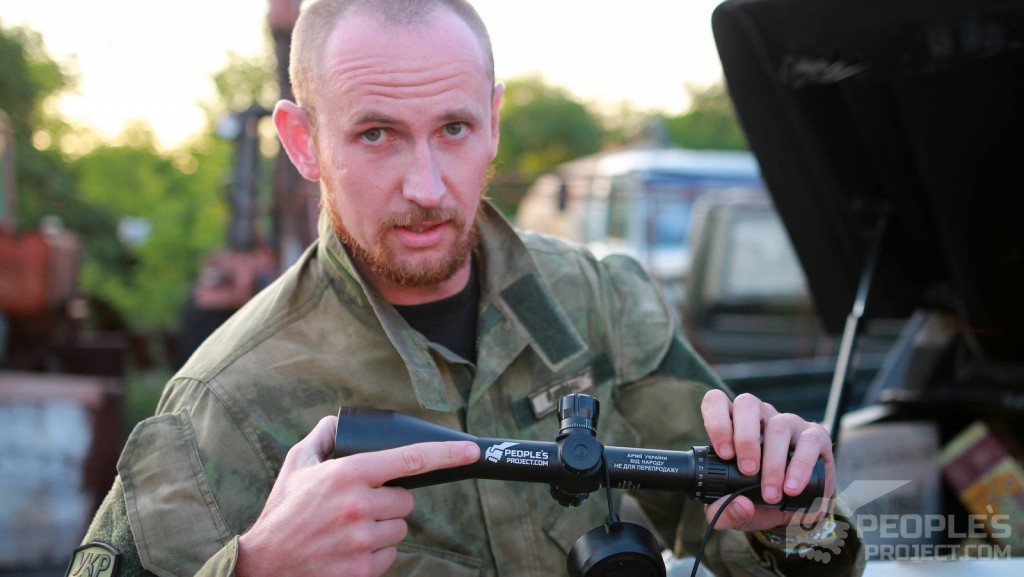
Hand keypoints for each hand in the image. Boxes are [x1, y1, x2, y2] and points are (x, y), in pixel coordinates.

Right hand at [237, 415, 479, 576]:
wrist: (263, 565)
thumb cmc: (282, 511)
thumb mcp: (296, 465)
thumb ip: (322, 437)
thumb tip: (338, 421)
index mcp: (347, 474)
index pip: (410, 459)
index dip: (447, 454)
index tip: (470, 451)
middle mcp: (358, 506)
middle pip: (407, 499)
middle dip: (389, 501)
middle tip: (360, 506)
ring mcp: (362, 541)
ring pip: (400, 528)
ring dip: (382, 528)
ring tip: (349, 529)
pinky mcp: (363, 570)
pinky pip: (390, 556)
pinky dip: (375, 554)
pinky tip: (349, 550)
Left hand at [700, 390, 834, 531]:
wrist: (794, 511)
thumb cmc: (757, 500)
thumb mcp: (736, 512)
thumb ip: (726, 513)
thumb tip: (738, 505)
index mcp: (732, 425)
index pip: (717, 402)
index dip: (717, 421)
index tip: (723, 454)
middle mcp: (759, 418)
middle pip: (747, 404)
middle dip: (745, 439)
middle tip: (747, 470)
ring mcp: (787, 423)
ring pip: (777, 425)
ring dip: (773, 462)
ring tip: (771, 492)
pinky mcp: (814, 436)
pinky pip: (808, 442)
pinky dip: (800, 466)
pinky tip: (792, 487)